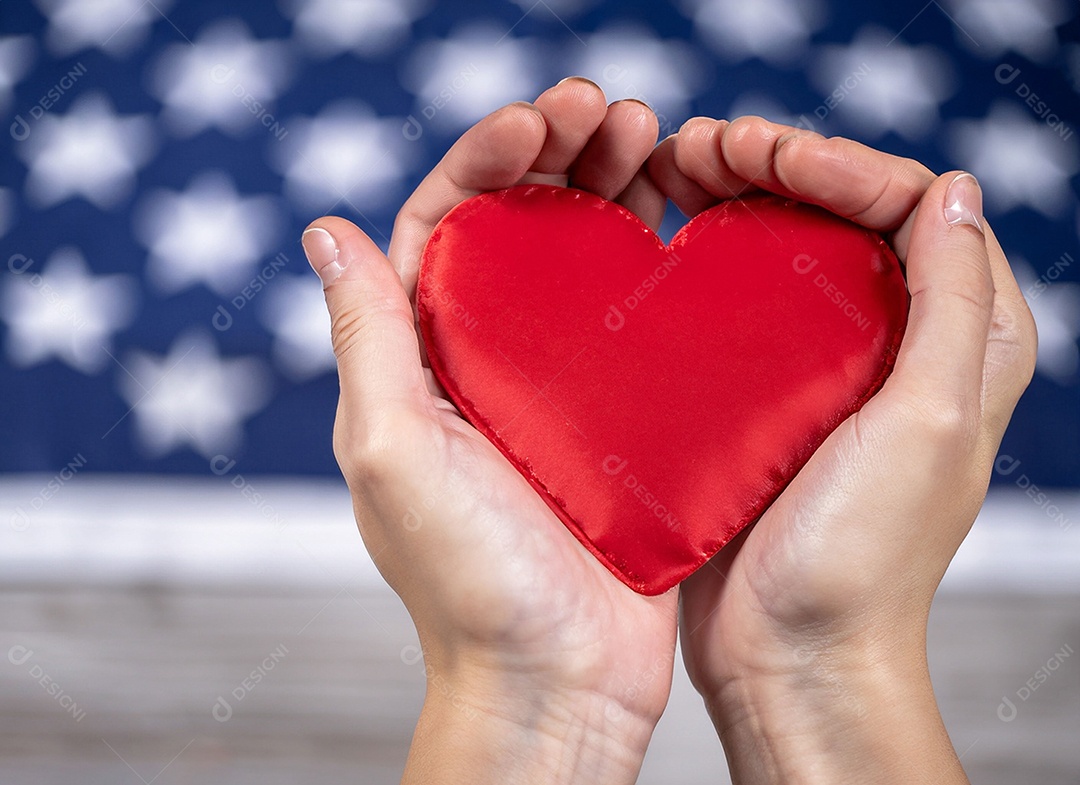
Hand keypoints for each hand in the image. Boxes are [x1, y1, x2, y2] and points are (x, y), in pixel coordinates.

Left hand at [302, 79, 676, 784]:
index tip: (539, 118)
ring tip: (659, 141)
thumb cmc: (469, 583)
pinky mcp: (620, 423)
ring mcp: (557, 391)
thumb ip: (367, 336)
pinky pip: (635, 326)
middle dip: (560, 157)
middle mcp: (486, 366)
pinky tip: (690, 228)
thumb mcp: (394, 449)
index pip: (445, 226)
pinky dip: (657, 267)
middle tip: (615, 109)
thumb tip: (325, 228)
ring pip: (581, 264)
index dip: (486, 160)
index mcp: (424, 361)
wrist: (555, 683)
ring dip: (613, 193)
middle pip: (520, 230)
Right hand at [653, 117, 1036, 783]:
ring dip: (736, 197)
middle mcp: (899, 343)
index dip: (834, 163)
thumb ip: (954, 304)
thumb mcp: (928, 423)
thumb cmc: (859, 559)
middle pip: (844, 214)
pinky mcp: (765, 396)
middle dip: (776, 164)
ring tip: (672, 171)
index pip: (909, 204)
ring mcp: (827, 368)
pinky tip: (664, 238)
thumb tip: (954, 190)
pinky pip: (742, 301)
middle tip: (701, 147)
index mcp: (961, 339)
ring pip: (789, 248)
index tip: (759, 157)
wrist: (789, 656)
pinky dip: (707, 256)